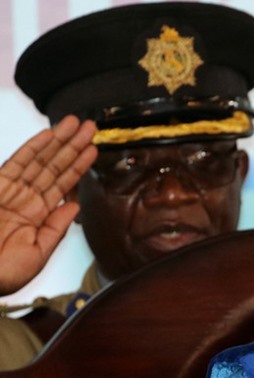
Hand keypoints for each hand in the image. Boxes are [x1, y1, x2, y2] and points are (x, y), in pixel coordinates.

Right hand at [0, 115, 97, 295]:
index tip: (94, 150)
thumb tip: (75, 206)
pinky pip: (17, 162)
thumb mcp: (36, 254)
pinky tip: (50, 134)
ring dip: (60, 141)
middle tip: (91, 127)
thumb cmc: (1, 274)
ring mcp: (11, 190)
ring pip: (40, 160)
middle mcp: (26, 199)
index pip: (63, 185)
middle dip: (74, 146)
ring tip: (78, 124)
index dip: (79, 166)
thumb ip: (56, 228)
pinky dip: (34, 147)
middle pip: (55, 167)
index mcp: (38, 216)